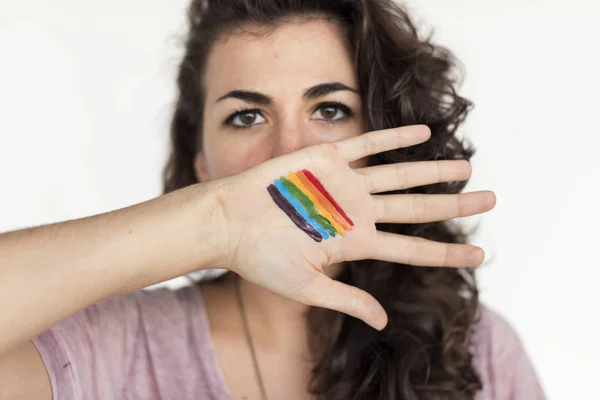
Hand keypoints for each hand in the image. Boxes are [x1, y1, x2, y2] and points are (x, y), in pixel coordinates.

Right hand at [215, 125, 494, 329]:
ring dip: (434, 170)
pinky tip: (423, 133)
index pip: (411, 249)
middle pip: (417, 208)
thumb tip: (384, 321)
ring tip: (467, 166)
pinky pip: (367, 144)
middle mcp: (357, 212)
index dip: (446, 252)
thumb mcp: (306, 287)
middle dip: (455, 204)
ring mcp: (345, 185)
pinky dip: (395, 139)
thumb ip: (347, 299)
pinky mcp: (327, 160)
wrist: (228, 223)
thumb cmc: (260, 258)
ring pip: (400, 176)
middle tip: (492, 198)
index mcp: (355, 243)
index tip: (479, 255)